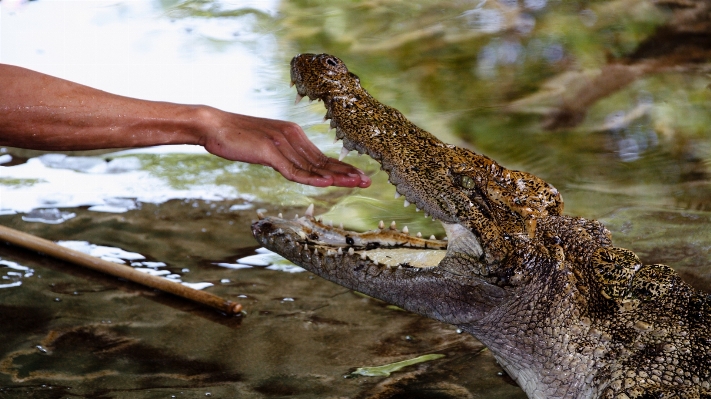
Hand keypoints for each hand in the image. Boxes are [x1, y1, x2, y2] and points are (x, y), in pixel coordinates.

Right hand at [199, 109, 370, 187]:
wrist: (213, 125)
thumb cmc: (237, 137)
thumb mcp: (265, 146)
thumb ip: (282, 156)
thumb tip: (295, 168)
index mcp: (293, 134)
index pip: (321, 156)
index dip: (342, 168)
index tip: (359, 177)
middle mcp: (292, 136)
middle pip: (323, 160)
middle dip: (347, 173)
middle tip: (368, 182)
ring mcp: (281, 143)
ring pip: (313, 166)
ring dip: (336, 176)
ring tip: (356, 184)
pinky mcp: (269, 151)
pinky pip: (293, 169)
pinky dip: (311, 177)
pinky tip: (327, 182)